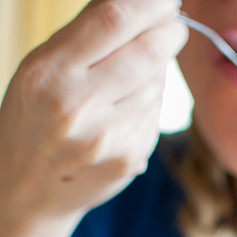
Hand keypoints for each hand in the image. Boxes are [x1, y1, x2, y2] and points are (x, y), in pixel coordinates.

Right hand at [0, 0, 187, 221]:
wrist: (28, 186)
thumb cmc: (37, 115)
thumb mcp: (43, 67)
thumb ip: (87, 34)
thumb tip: (139, 3)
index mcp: (50, 72)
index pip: (113, 21)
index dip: (151, 5)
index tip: (168, 0)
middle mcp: (77, 106)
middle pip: (147, 53)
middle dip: (170, 34)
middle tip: (175, 26)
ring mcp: (106, 138)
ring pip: (155, 86)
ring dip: (154, 74)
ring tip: (129, 82)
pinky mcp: (128, 160)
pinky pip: (153, 117)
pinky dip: (148, 107)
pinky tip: (124, 116)